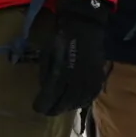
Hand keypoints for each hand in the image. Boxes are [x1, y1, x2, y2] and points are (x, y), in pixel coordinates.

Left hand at [33, 0, 112, 116]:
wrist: (85, 25)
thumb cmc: (62, 37)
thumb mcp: (47, 54)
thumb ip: (46, 73)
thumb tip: (45, 89)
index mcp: (62, 73)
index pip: (51, 96)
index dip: (43, 104)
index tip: (36, 108)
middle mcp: (77, 79)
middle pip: (66, 102)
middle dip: (55, 109)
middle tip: (47, 111)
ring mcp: (90, 79)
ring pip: (79, 101)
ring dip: (68, 107)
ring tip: (60, 108)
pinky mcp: (99, 76)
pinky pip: (91, 95)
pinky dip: (83, 102)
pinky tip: (77, 103)